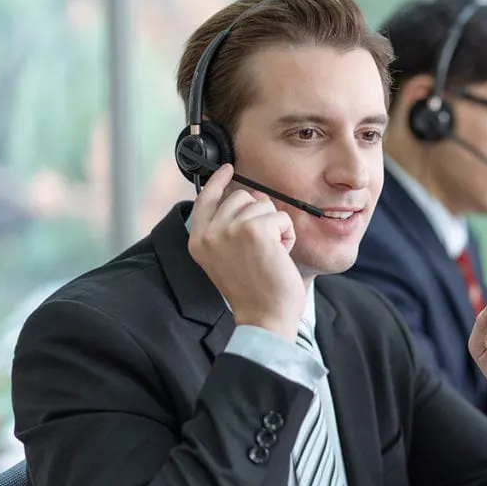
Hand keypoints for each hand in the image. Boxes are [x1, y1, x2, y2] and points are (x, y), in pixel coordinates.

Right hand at [187, 164, 304, 340]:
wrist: (265, 317)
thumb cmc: (255, 291)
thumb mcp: (229, 258)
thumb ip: (229, 229)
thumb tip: (250, 196)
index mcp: (199, 241)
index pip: (204, 200)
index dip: (217, 182)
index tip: (228, 168)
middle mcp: (210, 234)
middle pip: (241, 196)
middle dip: (260, 216)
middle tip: (263, 247)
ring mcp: (230, 230)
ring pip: (264, 205)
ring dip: (275, 227)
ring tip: (270, 254)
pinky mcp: (255, 230)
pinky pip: (281, 217)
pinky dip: (287, 235)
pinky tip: (280, 255)